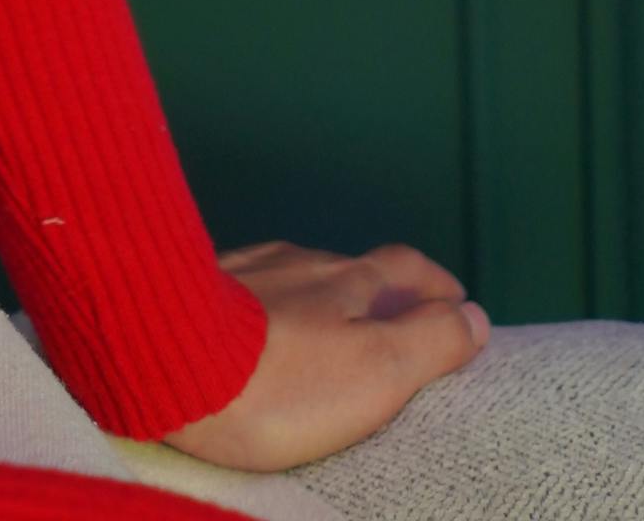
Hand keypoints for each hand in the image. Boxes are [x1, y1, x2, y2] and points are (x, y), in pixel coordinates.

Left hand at [141, 237, 490, 471]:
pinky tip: (259, 331)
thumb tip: (476, 314)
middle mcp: (301, 262)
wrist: (168, 365)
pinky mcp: (201, 291)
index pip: (409, 268)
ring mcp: (248, 271)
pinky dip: (271, 307)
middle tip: (398, 321)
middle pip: (355, 267)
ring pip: (300, 274)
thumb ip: (431, 341)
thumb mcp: (378, 372)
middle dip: (382, 291)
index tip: (455, 303)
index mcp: (350, 280)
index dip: (437, 287)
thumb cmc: (280, 382)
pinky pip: (250, 290)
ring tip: (330, 332)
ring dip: (324, 298)